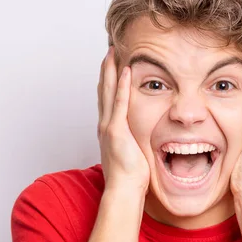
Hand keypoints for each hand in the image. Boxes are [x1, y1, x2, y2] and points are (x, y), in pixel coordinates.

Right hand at [97, 47, 149, 192]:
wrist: (123, 190)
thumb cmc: (129, 177)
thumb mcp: (130, 153)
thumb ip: (132, 141)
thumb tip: (138, 138)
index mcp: (109, 129)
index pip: (107, 99)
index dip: (108, 81)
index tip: (112, 65)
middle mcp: (105, 124)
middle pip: (103, 90)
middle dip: (105, 70)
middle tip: (109, 51)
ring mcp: (109, 126)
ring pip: (107, 92)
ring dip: (110, 71)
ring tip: (112, 53)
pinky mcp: (117, 131)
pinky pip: (120, 103)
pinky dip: (121, 85)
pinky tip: (125, 70)